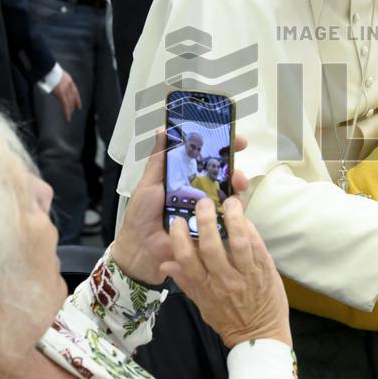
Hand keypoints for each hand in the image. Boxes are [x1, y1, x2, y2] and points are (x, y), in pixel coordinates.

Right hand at [51, 69, 81, 121]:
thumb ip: (56, 79)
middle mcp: (68, 84)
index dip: (77, 98)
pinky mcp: (60, 93)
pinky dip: (66, 111)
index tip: (78, 104)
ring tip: (69, 115)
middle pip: (73, 97)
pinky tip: (67, 117)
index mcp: (68, 79)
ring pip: (69, 101)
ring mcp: (65, 88)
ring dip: (70, 109)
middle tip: (74, 110)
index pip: (75, 90)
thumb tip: (52, 82)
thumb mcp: (55, 73)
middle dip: (73, 104)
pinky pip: (65, 104)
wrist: (47, 67)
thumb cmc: (47, 69)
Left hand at [111, 129, 249, 284]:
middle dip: (236, 168)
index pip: (209, 160)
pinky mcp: (212, 231)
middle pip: (226, 177)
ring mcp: (208, 212)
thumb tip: (163, 129)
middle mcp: (200, 193)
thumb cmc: (142, 215)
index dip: (224, 148)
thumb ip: (159, 159)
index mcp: (186, 179)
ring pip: (231, 196)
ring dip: (238, 188)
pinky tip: (233, 207)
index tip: (236, 140)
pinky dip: (235, 212)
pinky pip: (229, 220)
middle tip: (238, 168)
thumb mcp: (149, 183)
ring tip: (237, 185)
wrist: (139, 249)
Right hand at [161, 198, 290, 347]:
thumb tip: (166, 263)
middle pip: (211, 247)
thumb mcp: (202, 305)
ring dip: (233, 219)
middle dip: (205, 222)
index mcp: (205, 288)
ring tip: (229, 201)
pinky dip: (251, 230)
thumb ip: (186, 282)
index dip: (180, 239)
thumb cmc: (229, 320)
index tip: (178, 221)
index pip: (187, 260)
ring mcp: (246, 275)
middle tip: (202, 202)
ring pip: (238, 243)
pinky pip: (257, 246)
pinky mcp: (265, 271)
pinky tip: (246, 218)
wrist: (260, 337)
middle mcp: (224, 280)